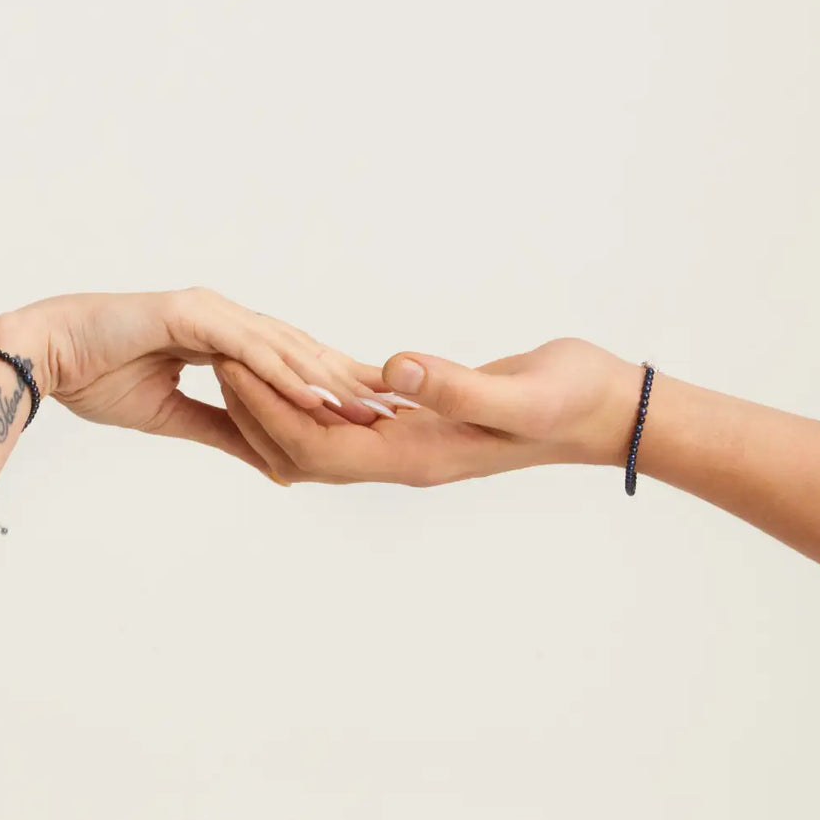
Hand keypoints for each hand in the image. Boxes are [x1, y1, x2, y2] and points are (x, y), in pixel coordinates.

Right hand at [0, 288, 389, 470]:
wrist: (44, 356)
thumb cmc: (98, 378)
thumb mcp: (176, 417)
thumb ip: (227, 431)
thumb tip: (274, 463)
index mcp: (221, 337)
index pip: (288, 364)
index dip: (328, 389)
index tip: (366, 416)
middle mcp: (224, 318)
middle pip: (298, 351)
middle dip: (345, 382)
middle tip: (390, 410)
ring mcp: (210, 311)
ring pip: (282, 348)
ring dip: (326, 380)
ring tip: (367, 409)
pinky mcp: (190, 314)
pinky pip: (247, 348)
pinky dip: (283, 373)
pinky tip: (316, 396)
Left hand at [215, 338, 642, 484]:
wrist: (602, 413)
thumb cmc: (569, 401)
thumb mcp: (519, 391)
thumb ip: (456, 386)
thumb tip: (392, 370)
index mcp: (418, 456)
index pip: (320, 444)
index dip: (270, 409)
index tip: (232, 365)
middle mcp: (405, 458)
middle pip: (307, 450)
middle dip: (257, 411)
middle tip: (217, 361)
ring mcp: (412, 445)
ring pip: (323, 440)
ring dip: (280, 407)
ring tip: (242, 366)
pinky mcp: (421, 424)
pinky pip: (350, 422)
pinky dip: (315, 402)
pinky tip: (299, 373)